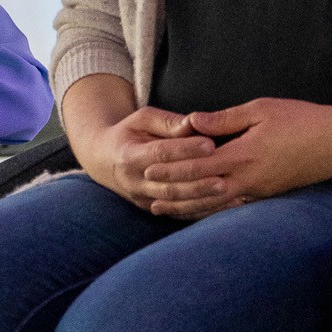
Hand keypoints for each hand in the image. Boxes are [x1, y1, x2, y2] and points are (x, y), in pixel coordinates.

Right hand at [75, 106, 223, 214]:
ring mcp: (141, 199)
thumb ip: (167, 121)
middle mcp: (133, 181)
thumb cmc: (129, 133)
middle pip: (168, 183)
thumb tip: (193, 124)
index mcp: (129, 155)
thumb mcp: (142, 118)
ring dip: (201, 198)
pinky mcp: (151, 209)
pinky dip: (201, 210)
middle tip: (223, 172)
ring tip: (226, 189)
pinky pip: (178, 213)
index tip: (210, 144)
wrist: (105, 160)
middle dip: (197, 179)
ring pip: (174, 202)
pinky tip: (223, 205)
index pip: (159, 154)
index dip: (184, 150)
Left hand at [140, 99, 331, 217]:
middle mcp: (247, 179)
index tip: (149, 168)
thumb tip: (192, 122)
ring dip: (187, 208)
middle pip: (201, 191)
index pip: (198, 166)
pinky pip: (230, 206)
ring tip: (162, 209)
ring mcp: (256, 191)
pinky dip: (209, 210)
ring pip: (214, 204)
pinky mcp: (264, 195)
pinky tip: (195, 211)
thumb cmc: (300, 120)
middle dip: (173, 192)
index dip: (172, 169)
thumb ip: (224, 119)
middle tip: (147, 192)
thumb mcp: (261, 110)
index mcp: (243, 156)